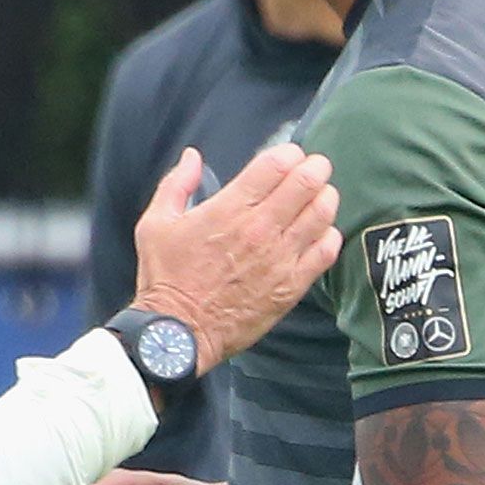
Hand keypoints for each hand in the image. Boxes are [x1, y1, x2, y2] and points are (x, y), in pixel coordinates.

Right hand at [132, 144, 338, 373]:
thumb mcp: (155, 223)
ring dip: (325, 197)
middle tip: (316, 167)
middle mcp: (259, 230)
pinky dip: (329, 235)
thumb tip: (192, 157)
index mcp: (228, 209)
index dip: (289, 153)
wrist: (178, 331)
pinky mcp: (291, 285)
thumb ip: (176, 184)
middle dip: (316, 168)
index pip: (275, 165)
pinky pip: (326, 251)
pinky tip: (321, 233)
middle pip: (306, 183)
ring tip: (321, 195)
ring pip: (321, 214)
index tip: (290, 155)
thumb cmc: (164, 278)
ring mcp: (279, 258)